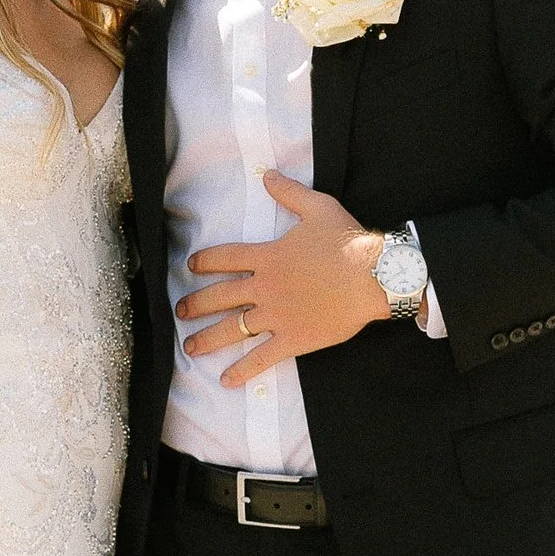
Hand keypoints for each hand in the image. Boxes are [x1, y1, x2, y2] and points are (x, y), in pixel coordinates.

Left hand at [179, 170, 387, 384]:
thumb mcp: (318, 207)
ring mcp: (277, 315)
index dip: (205, 261)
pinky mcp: (294, 338)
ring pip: (233, 329)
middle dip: (196, 304)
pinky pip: (262, 357)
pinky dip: (243, 370)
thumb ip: (288, 192)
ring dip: (208, 339)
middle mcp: (265, 287)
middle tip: (180, 312)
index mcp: (268, 257)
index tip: (191, 267)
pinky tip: (226, 380)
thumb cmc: (348, 241)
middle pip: (220, 296)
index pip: (226, 258)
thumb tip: (267, 174)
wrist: (374, 275)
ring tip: (190, 346)